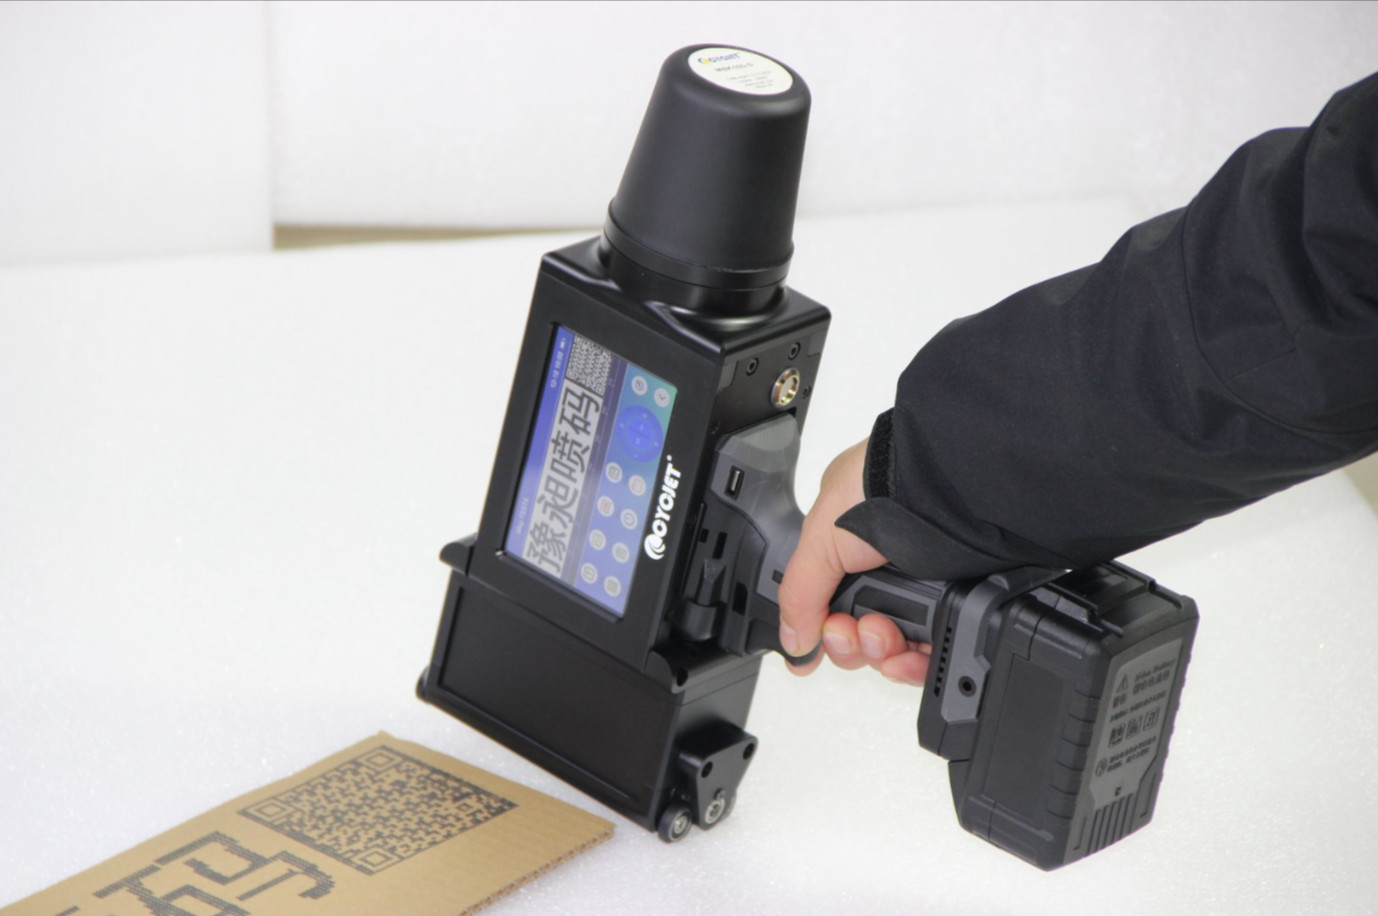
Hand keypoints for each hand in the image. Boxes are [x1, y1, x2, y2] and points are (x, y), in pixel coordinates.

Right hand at [777, 439, 930, 685]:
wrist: (940, 490)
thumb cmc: (879, 489)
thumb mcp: (820, 538)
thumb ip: (798, 594)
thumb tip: (792, 641)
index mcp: (848, 548)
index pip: (830, 606)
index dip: (826, 629)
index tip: (824, 635)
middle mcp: (883, 569)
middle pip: (859, 634)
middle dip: (849, 643)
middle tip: (851, 631)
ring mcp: (919, 589)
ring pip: (893, 649)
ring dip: (879, 654)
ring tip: (882, 635)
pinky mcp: (950, 606)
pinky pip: (930, 654)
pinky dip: (914, 666)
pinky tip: (904, 659)